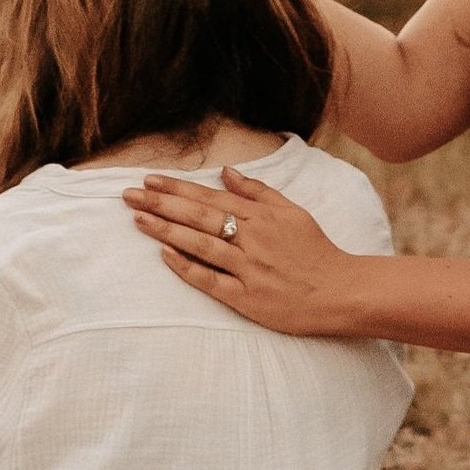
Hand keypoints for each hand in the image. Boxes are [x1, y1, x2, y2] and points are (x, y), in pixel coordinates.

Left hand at [124, 164, 363, 336]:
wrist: (341, 291)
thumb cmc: (316, 251)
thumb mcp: (292, 212)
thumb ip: (258, 191)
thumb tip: (226, 172)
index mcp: (261, 216)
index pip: (210, 198)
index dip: (178, 188)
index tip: (150, 180)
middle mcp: (252, 238)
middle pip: (199, 216)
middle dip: (162, 203)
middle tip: (129, 195)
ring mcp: (248, 268)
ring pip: (200, 244)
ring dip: (167, 229)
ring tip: (138, 218)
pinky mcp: (247, 297)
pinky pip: (211, 280)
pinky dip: (187, 266)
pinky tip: (164, 254)